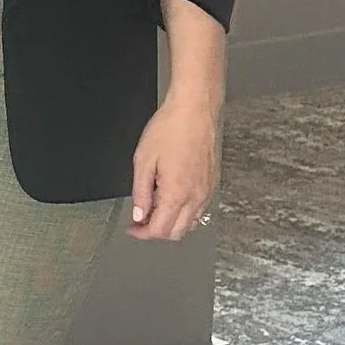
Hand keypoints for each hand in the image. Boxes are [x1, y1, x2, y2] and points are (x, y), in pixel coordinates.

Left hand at [127, 85, 220, 238]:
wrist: (195, 111)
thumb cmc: (170, 129)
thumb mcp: (143, 160)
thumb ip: (140, 192)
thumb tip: (138, 214)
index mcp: (177, 193)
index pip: (160, 229)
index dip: (142, 233)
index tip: (132, 228)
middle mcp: (196, 197)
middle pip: (177, 232)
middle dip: (156, 231)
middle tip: (139, 219)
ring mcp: (207, 191)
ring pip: (190, 223)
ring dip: (171, 222)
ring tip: (153, 207)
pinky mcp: (212, 183)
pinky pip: (199, 209)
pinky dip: (184, 212)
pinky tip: (170, 197)